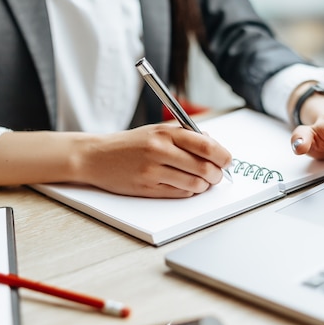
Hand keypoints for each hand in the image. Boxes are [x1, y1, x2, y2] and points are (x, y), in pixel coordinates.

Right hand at [77, 124, 231, 197]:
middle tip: (218, 175)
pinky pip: (180, 193)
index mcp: (165, 132)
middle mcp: (160, 150)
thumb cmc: (129, 144)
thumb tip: (213, 145)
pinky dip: (190, 192)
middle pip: (204, 167)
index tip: (227, 160)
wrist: (96, 156)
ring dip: (205, 185)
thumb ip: (184, 135)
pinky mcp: (147, 188)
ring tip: (203, 182)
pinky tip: (187, 186)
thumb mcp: (156, 131)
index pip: (206, 145)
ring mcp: (153, 170)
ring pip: (194, 183)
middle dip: (217, 174)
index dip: (223, 155)